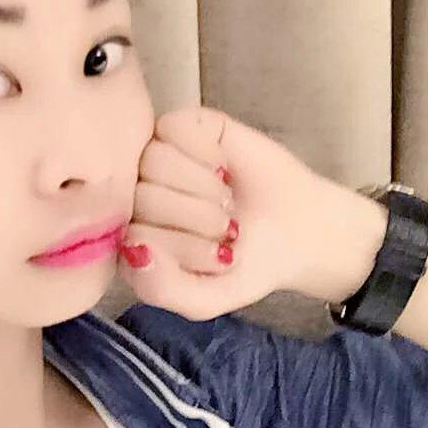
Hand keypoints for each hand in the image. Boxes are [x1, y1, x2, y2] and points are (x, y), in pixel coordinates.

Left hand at [116, 104, 364, 317]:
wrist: (297, 232)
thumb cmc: (243, 266)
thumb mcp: (202, 299)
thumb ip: (160, 289)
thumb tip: (134, 250)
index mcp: (131, 239)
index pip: (130, 235)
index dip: (180, 247)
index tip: (218, 257)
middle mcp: (135, 196)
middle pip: (142, 196)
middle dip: (196, 219)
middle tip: (228, 227)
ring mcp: (155, 159)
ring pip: (154, 160)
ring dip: (202, 187)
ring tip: (226, 200)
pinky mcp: (182, 127)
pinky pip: (173, 128)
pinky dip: (205, 152)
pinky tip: (223, 168)